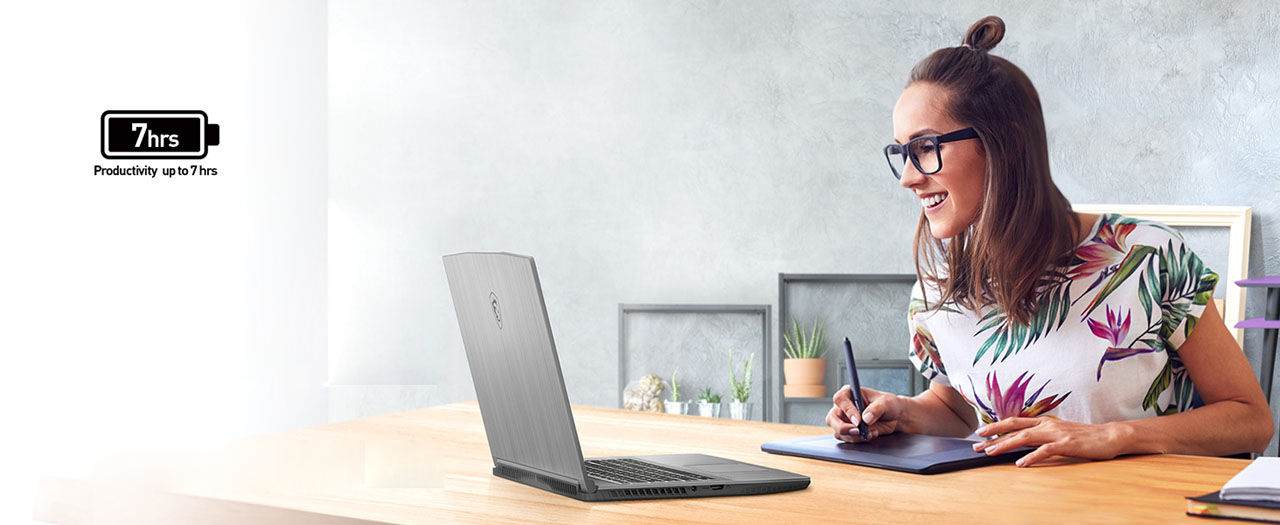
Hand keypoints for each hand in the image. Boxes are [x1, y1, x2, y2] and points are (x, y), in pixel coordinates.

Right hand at [825, 385, 905, 442]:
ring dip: (855, 436)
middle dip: (843, 427)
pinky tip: (871, 434)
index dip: (847, 410)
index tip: (858, 421)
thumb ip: (876, 408)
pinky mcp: (849, 432)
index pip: (840, 400)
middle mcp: (843, 407)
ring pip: (839, 431)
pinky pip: (847, 439)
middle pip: (832, 418)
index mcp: (849, 393)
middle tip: (858, 431)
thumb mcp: (886, 402)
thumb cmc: (888, 404)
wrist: (895, 417)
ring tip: (872, 432)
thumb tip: (866, 418)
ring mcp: (844, 420)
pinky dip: (859, 440)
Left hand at [971, 417, 1127, 466]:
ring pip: (1024, 438)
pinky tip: (1020, 464)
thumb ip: (1041, 435)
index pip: (1014, 423)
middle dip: (993, 436)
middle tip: (977, 444)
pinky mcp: (1066, 444)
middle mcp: (1046, 425)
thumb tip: (1023, 441)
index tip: (980, 434)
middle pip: (1014, 428)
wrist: (1109, 436)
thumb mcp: (1058, 433)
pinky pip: (1045, 450)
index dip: (996, 427)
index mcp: (1043, 422)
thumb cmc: (1083, 437)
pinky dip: (1031, 457)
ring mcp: (1056, 433)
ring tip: (990, 452)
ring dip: (1005, 445)